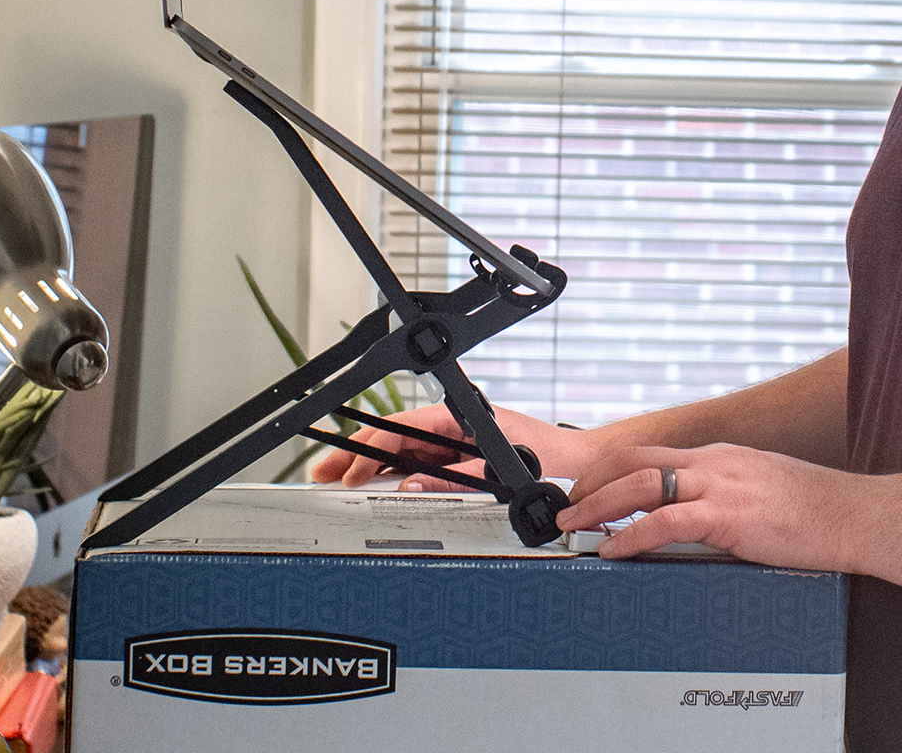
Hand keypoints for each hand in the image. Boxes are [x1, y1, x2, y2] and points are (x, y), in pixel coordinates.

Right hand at [308, 401, 604, 489]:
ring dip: (367, 465)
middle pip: (393, 437)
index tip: (351, 472)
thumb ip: (454, 478)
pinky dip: (388, 474)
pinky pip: (414, 464)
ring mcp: (452, 441)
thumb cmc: (547, 457)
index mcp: (460, 416)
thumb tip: (411, 485)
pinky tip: (368, 486)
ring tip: (333, 479)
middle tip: (323, 473)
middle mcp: (452, 424)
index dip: (372, 449)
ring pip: (399, 450)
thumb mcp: (500, 468)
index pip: (403, 428)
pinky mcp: (456, 458)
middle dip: (357, 454)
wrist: (577, 464)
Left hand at [555, 442, 869, 569]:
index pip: (651, 454)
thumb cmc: (817, 510)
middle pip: (634, 461)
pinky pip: (666, 521)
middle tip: (567, 507)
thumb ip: (726, 497)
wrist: (855, 515)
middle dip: (592, 483)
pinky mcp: (730, 515)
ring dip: (598, 505)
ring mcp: (721, 485)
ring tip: (574, 526)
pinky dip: (632, 534)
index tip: (588, 489)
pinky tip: (614, 549)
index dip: (611, 470)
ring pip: (639, 485)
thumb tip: (696, 519)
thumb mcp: (762, 489)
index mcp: (721, 457)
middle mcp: (714, 463)